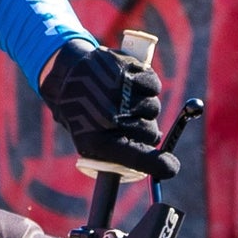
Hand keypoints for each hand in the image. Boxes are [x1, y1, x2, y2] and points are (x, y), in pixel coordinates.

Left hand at [36, 37, 174, 177]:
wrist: (65, 76)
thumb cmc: (82, 114)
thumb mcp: (91, 142)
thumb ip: (122, 155)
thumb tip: (157, 164)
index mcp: (98, 139)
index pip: (138, 157)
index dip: (159, 165)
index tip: (171, 167)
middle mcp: (109, 116)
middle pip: (151, 133)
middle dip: (146, 132)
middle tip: (132, 124)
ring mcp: (119, 90)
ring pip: (154, 108)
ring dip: (146, 109)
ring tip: (127, 104)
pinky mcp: (127, 69)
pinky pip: (154, 86)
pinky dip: (149, 88)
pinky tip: (133, 88)